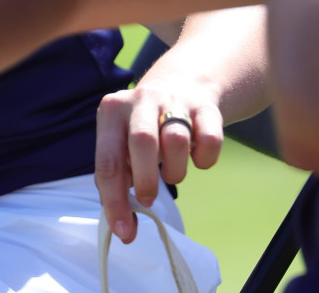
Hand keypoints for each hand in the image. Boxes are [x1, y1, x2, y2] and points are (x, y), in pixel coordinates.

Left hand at [95, 72, 223, 244]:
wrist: (181, 85)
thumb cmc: (143, 129)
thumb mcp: (122, 144)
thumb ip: (118, 179)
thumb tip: (124, 226)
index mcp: (111, 111)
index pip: (107, 162)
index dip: (115, 202)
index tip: (125, 232)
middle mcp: (140, 99)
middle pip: (142, 142)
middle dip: (145, 181)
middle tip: (148, 200)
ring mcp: (174, 99)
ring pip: (176, 140)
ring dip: (175, 170)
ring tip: (172, 174)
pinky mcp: (205, 106)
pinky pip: (210, 140)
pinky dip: (204, 159)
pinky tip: (195, 158)